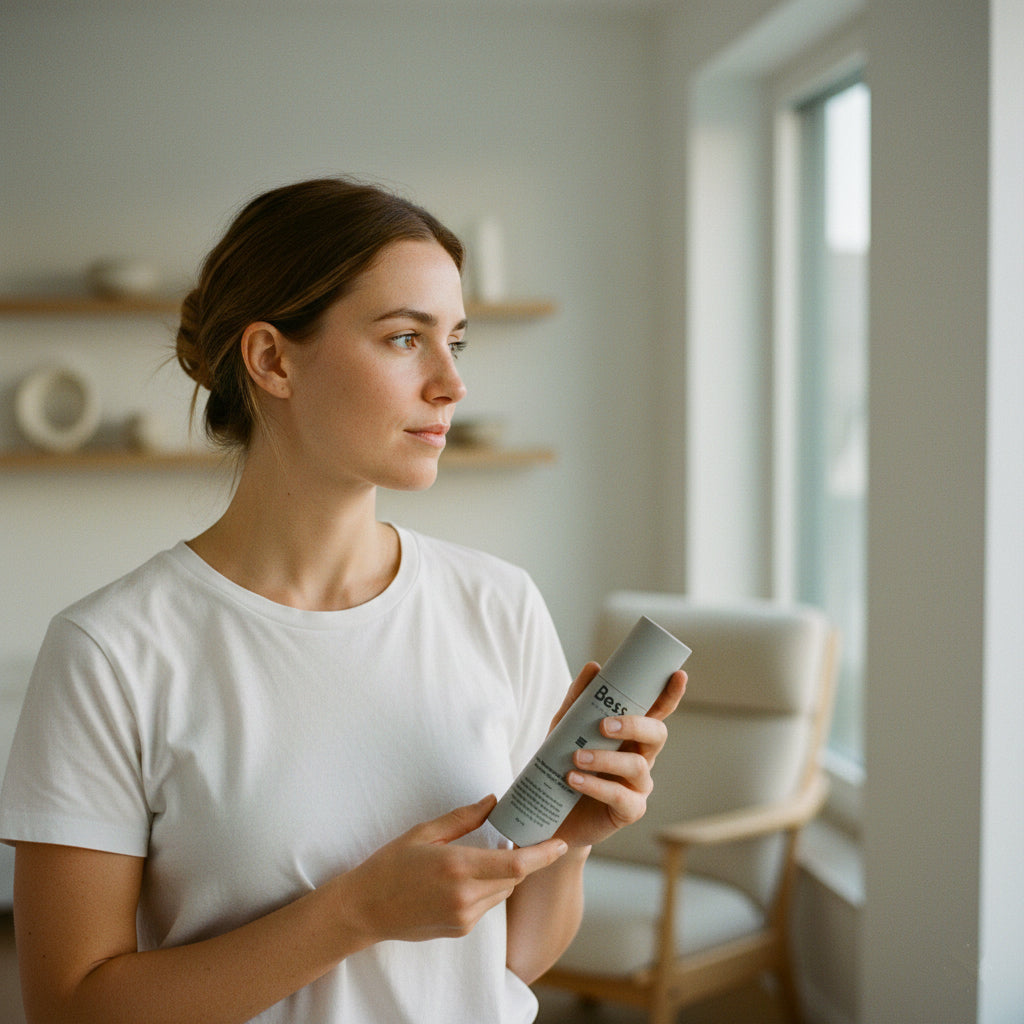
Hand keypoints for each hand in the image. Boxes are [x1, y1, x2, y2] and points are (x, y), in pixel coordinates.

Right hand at [342, 795, 567, 944]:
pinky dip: (485, 889)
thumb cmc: (390, 865)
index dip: (542, 855)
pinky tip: (461, 879)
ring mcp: (464, 917)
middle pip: (513, 878)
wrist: (364, 909)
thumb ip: (464, 818)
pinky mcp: (460, 930)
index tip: (560, 842)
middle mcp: (465, 896)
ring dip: (501, 875)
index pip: (515, 865)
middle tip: (512, 839)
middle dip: (519, 860)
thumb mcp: (424, 832)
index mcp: (457, 867)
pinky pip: (486, 906)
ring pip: (501, 893)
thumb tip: (493, 801)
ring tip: (479, 857)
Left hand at [551, 662, 686, 848]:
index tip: (678, 675)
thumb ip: (578, 700)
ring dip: (605, 758)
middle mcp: (641, 757)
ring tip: (576, 758)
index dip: (670, 695)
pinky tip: (575, 780)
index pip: (657, 711)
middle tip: (604, 725)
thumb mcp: (564, 729)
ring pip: (637, 765)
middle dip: (634, 725)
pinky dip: (596, 785)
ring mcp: (638, 785)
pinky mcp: (629, 811)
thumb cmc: (562, 765)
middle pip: (657, 734)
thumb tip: (594, 667)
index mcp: (631, 735)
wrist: (551, 813)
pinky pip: (621, 796)